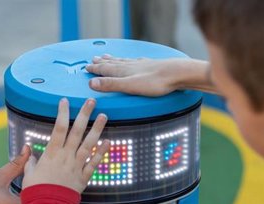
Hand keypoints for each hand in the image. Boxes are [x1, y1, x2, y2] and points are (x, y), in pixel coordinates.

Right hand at [22, 98, 108, 192]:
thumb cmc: (36, 193)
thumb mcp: (28, 174)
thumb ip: (30, 162)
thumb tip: (29, 153)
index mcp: (51, 154)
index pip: (58, 128)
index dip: (62, 113)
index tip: (65, 101)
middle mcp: (65, 157)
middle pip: (77, 131)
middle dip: (84, 114)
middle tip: (91, 102)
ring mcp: (76, 166)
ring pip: (89, 144)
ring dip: (97, 129)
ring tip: (104, 116)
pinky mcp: (83, 178)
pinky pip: (94, 163)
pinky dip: (102, 152)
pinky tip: (108, 142)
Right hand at [86, 55, 216, 95]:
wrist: (176, 74)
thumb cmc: (155, 82)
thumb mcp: (129, 86)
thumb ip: (111, 85)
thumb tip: (92, 83)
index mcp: (123, 71)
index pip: (105, 69)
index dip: (96, 69)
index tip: (87, 67)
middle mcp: (131, 66)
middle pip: (112, 63)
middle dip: (102, 63)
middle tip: (94, 60)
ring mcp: (141, 65)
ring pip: (123, 61)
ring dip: (113, 60)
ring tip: (107, 57)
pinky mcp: (150, 66)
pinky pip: (134, 61)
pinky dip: (128, 60)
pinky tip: (131, 60)